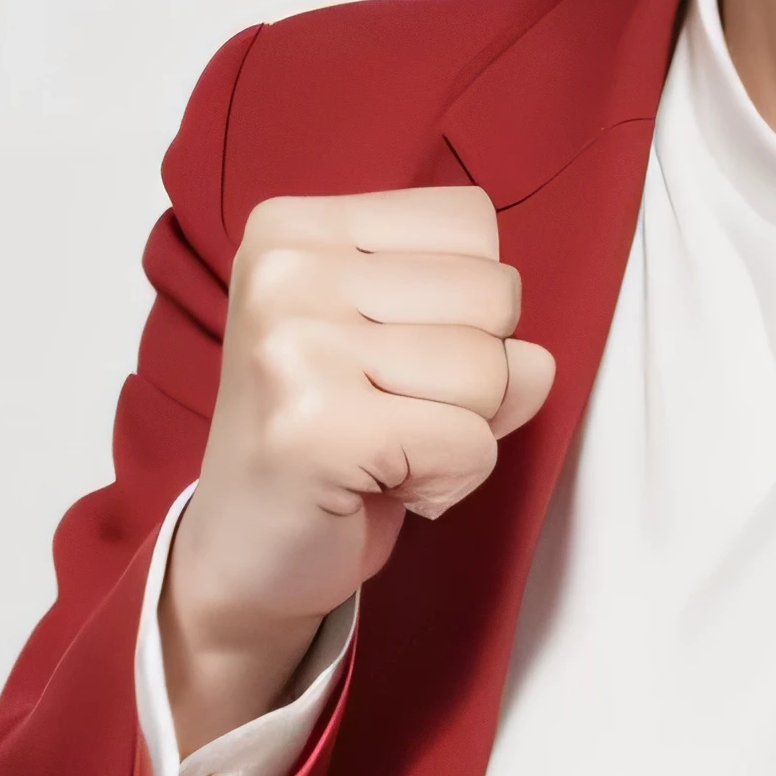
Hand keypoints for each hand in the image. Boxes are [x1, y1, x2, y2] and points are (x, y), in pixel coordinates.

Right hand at [159, 188, 553, 749]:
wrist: (239, 554)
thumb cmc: (326, 441)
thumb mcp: (404, 351)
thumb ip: (485, 333)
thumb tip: (536, 362)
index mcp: (298, 227)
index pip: (472, 221)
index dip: (466, 305)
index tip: (390, 356)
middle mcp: (286, 269)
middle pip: (494, 293)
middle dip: (473, 375)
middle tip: (390, 412)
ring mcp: (293, 345)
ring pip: (491, 370)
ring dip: (462, 433)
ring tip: (386, 449)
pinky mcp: (313, 426)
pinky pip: (470, 443)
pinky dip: (448, 482)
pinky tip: (381, 486)